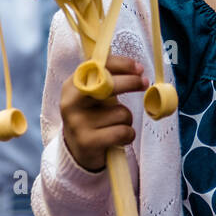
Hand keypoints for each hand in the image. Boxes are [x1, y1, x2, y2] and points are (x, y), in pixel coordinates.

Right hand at [60, 56, 149, 171]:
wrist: (77, 150)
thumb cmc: (93, 117)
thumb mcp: (94, 96)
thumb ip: (107, 80)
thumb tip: (136, 69)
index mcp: (72, 86)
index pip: (98, 67)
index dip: (121, 65)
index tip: (138, 68)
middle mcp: (71, 102)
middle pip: (109, 85)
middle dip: (131, 82)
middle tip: (144, 82)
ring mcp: (78, 123)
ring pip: (122, 113)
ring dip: (127, 119)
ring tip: (115, 125)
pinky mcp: (88, 142)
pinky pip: (123, 132)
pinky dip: (128, 135)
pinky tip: (118, 139)